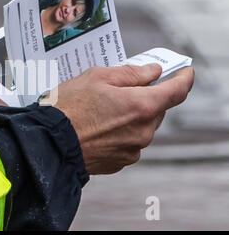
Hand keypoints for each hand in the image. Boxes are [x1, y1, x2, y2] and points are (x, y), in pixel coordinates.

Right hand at [44, 64, 193, 174]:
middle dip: (145, 96)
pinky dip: (120, 132)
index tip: (185, 72)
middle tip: (123, 88)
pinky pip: (128, 142)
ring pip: (141, 126)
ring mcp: (132, 149)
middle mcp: (143, 131)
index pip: (177, 90)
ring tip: (101, 110)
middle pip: (156, 108)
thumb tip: (152, 72)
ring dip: (131, 115)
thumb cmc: (69, 107)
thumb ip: (131, 73)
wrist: (48, 143)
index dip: (184, 78)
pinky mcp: (120, 162)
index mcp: (142, 106)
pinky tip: (98, 127)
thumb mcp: (97, 77)